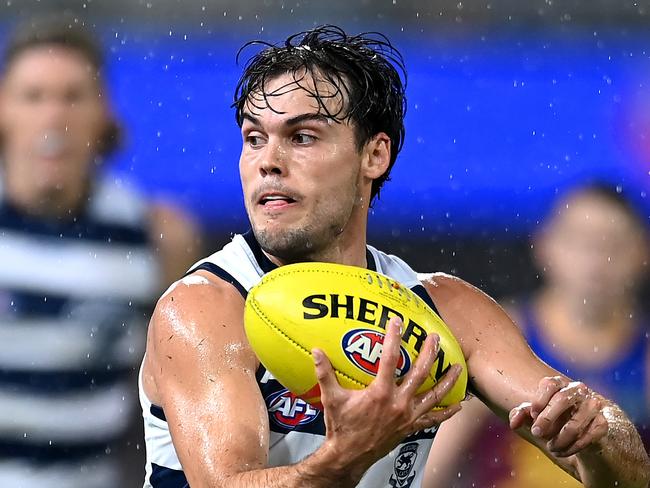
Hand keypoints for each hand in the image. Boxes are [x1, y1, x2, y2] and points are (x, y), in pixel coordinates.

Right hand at [312, 317, 462, 479]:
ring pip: (433, 395)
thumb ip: (325, 373)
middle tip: (434, 338)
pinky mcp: (411, 427)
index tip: (397, 322)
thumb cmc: (341, 427)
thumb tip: (317, 351)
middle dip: (429, 353)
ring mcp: (407, 416)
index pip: (389, 359)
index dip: (394, 338)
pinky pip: (432, 419)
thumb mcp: (331, 398)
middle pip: (420, 373)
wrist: (349, 456)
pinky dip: (446, 413)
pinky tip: (458, 406)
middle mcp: (398, 403)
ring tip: (457, 366)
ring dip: (447, 380)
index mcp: (380, 393)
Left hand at [509, 376, 608, 457]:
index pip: (549, 384)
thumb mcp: (534, 417)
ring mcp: (593, 405)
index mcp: (559, 384)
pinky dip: (573, 447)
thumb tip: (514, 423)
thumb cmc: (552, 420)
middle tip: (536, 433)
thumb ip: (521, 414)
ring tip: (551, 448)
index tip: (532, 415)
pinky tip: (563, 452)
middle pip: (562, 400)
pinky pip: (588, 437)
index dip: (539, 401)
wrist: (580, 435)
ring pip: (574, 423)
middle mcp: (578, 390)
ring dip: (559, 439)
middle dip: (546, 419)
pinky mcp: (603, 423)